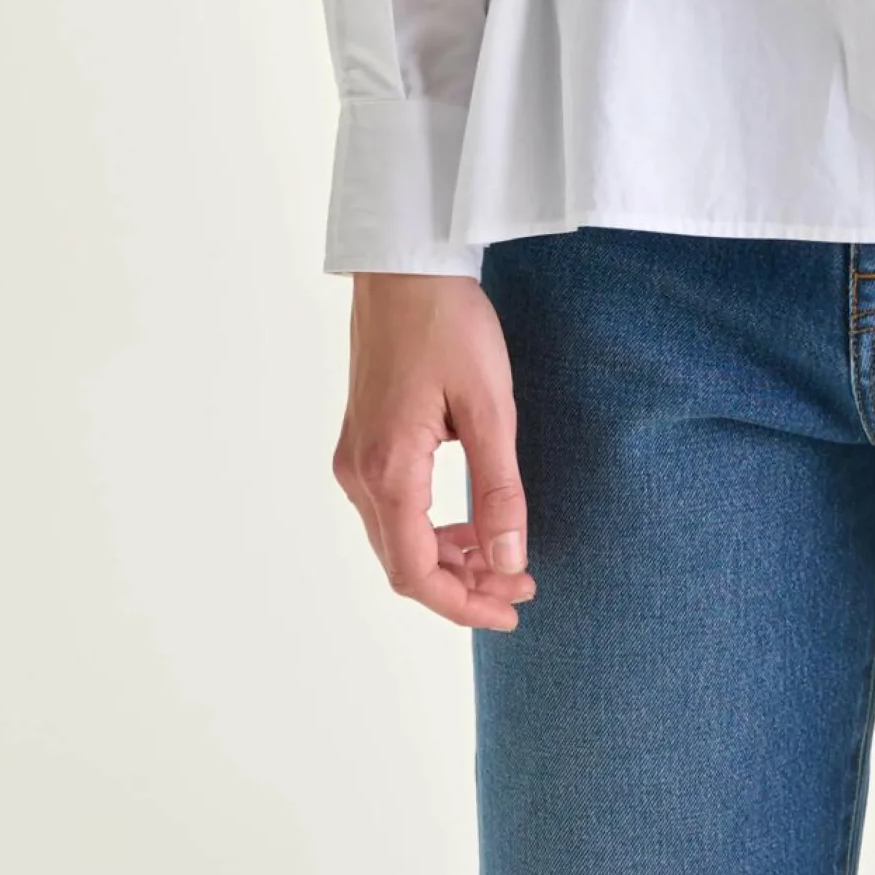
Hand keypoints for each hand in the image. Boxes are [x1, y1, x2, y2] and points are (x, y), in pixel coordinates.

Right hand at [332, 272, 536, 630]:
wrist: (405, 265)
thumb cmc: (449, 322)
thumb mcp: (490, 405)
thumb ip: (499, 488)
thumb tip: (508, 560)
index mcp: (388, 470)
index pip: (416, 572)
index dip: (463, 604)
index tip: (511, 608)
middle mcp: (358, 473)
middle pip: (403, 563)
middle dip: (462, 587)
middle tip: (520, 587)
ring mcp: (354, 457)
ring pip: (396, 538)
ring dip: (448, 559)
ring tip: (504, 559)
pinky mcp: (362, 440)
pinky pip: (392, 508)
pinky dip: (431, 528)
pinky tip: (472, 521)